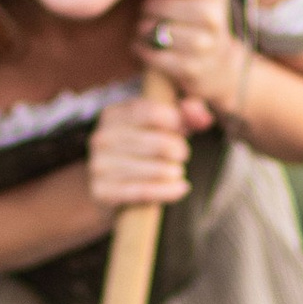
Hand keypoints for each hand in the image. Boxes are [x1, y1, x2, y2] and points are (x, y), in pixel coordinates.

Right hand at [87, 80, 191, 213]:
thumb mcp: (159, 126)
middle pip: (156, 143)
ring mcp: (99, 166)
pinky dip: (167, 191)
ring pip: (153, 169)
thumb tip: (203, 118)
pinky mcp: (102, 192)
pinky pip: (143, 192)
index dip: (175, 121)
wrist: (110, 188)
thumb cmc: (141, 151)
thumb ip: (186, 115)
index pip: (151, 112)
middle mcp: (101, 138)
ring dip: (173, 172)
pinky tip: (181, 188)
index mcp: (113, 115)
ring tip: (178, 171)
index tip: (185, 129)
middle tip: (183, 155)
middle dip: (177, 149)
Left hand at [136, 0, 242, 122]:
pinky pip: (157, 56)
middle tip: (145, 11)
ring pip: (160, 32)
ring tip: (143, 29)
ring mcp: (204, 45)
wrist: (219, 66)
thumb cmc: (199, 24)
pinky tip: (140, 46)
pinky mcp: (191, 69)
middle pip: (164, 5)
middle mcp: (213, 18)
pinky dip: (144, 51)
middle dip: (150, 8)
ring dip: (145, 30)